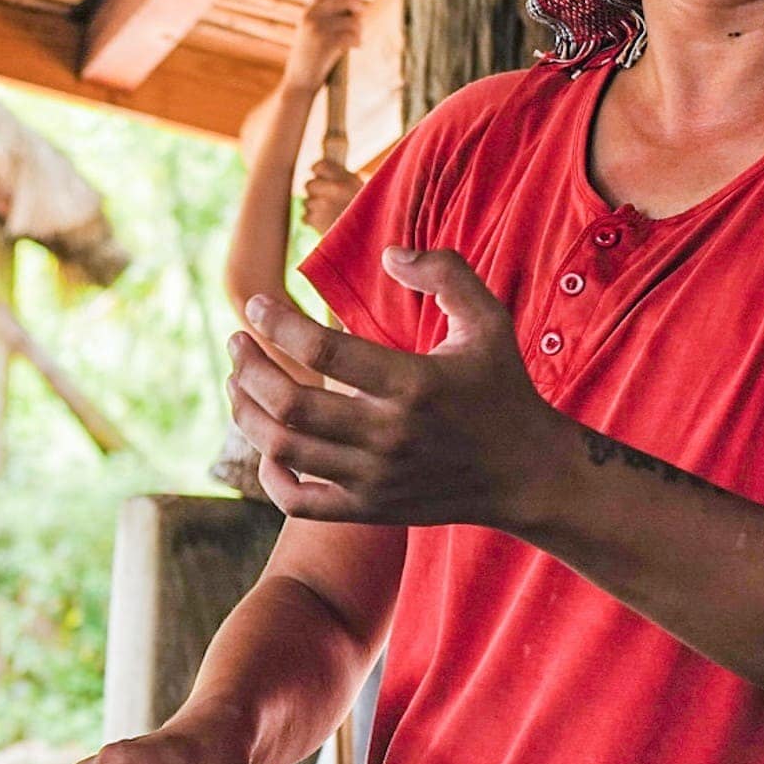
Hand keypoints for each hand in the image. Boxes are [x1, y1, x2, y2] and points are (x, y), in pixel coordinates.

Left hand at [230, 250, 568, 528]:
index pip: (324, 350)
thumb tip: (388, 254)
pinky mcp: (370, 509)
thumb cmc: (502, 389)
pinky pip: (299, 504)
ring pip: (285, 450)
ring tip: (236, 381)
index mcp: (415, 384)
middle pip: (291, 404)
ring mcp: (376, 478)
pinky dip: (270, 478)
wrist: (528, 475)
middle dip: (249, 368)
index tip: (255, 305)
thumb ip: (445, 273)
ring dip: (247, 413)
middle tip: (235, 342)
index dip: (278, 324)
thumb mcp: (489, 321)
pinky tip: (266, 449)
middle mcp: (389, 435)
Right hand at [281, 0, 361, 90]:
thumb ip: (327, 13)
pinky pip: (353, 34)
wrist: (299, 82)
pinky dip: (357, 40)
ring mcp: (318, 30)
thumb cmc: (310, 57)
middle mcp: (311, 16)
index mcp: (307, 11)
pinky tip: (355, 47)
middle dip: (357, 5)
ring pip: (352, 19)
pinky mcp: (327, 44)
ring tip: (356, 37)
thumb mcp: (311, 31)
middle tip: (358, 15)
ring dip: (359, 27)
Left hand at [298, 156, 362, 235]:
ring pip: (308, 202)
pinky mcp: (316, 221)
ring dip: (315, 208)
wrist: (372, 237)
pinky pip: (306, 217)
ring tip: (330, 214)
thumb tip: (328, 156)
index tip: (320, 175)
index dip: (317, 170)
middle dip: (315, 191)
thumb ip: (343, 176)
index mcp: (347, 178)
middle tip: (324, 197)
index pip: (319, 165)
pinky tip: (327, 223)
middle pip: (309, 184)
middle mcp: (334, 189)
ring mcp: (324, 205)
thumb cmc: (367, 212)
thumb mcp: (362, 188)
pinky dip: (313, 221)